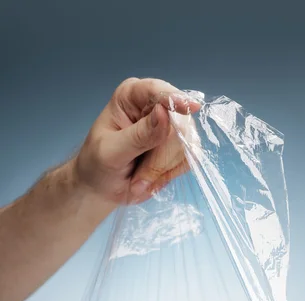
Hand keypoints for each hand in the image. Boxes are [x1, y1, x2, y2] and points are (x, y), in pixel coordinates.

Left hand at [74, 78, 200, 205]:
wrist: (102, 189)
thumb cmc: (98, 165)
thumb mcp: (111, 151)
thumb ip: (138, 135)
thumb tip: (164, 113)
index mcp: (132, 96)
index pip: (158, 91)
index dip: (176, 98)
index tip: (190, 108)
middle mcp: (154, 106)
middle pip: (179, 124)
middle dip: (161, 156)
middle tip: (138, 177)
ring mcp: (170, 126)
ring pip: (187, 144)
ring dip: (163, 169)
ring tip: (139, 179)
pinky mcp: (179, 147)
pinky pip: (189, 159)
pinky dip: (170, 174)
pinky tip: (151, 178)